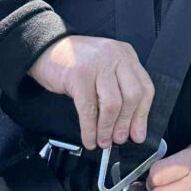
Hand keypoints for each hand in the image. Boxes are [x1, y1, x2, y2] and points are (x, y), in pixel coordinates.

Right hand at [28, 36, 153, 150]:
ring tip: (103, 141)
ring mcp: (97, 65)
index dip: (142, 114)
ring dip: (108, 128)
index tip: (138, 134)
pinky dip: (90, 129)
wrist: (46, 49)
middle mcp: (115, 57)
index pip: (145, 87)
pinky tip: (89, 139)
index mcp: (126, 55)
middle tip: (120, 139)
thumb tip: (130, 126)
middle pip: (132, 96)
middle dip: (127, 122)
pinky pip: (89, 110)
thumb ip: (119, 89)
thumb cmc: (77, 62)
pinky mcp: (78, 76)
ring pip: (112, 104)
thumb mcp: (105, 68)